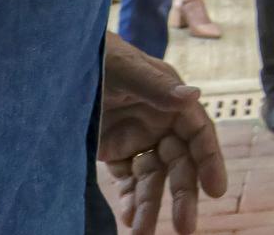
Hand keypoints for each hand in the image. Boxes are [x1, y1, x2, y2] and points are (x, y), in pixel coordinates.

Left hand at [97, 33, 226, 234]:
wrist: (57, 62)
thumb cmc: (96, 55)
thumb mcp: (123, 68)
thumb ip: (155, 85)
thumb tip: (193, 96)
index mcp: (171, 97)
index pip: (199, 133)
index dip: (210, 161)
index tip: (216, 191)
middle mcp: (160, 120)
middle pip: (179, 163)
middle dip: (182, 195)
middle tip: (185, 228)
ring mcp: (137, 137)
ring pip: (152, 178)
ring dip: (150, 206)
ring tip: (142, 234)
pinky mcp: (114, 151)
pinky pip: (127, 181)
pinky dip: (130, 200)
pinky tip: (129, 219)